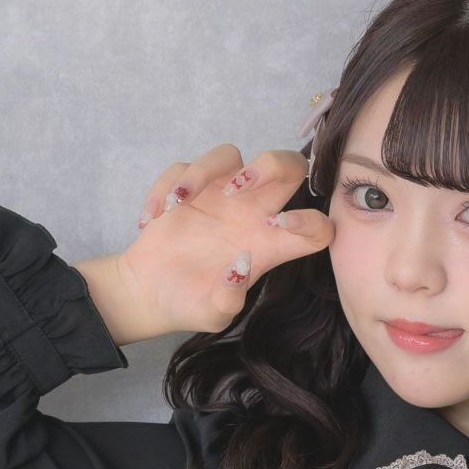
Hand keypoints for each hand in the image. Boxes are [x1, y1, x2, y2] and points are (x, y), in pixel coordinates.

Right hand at [120, 144, 334, 335]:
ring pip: (230, 154)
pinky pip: (183, 167)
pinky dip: (166, 187)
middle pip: (288, 168)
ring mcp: (220, 197)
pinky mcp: (189, 189)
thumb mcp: (214, 315)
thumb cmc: (190, 304)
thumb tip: (239, 265)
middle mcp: (252, 216)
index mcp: (270, 247)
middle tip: (238, 186)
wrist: (153, 295)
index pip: (315, 229)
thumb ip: (229, 299)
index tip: (281, 224)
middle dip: (274, 163)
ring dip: (205, 169)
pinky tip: (154, 219)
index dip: (311, 221)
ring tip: (180, 201)